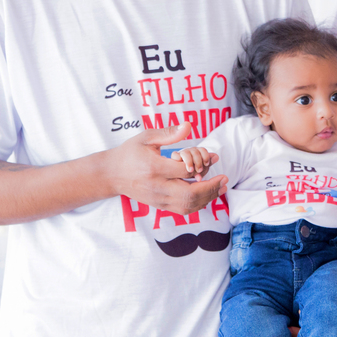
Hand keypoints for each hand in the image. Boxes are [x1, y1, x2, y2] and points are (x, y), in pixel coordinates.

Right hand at [104, 124, 227, 215]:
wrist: (112, 174)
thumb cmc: (130, 152)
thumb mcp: (146, 137)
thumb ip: (169, 134)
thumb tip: (189, 126)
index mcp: (153, 168)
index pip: (185, 170)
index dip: (203, 164)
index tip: (215, 156)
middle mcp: (156, 187)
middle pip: (189, 194)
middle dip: (211, 188)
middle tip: (225, 179)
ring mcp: (158, 199)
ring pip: (188, 206)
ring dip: (208, 198)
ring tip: (221, 188)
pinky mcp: (159, 206)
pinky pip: (182, 210)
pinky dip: (198, 205)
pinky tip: (207, 196)